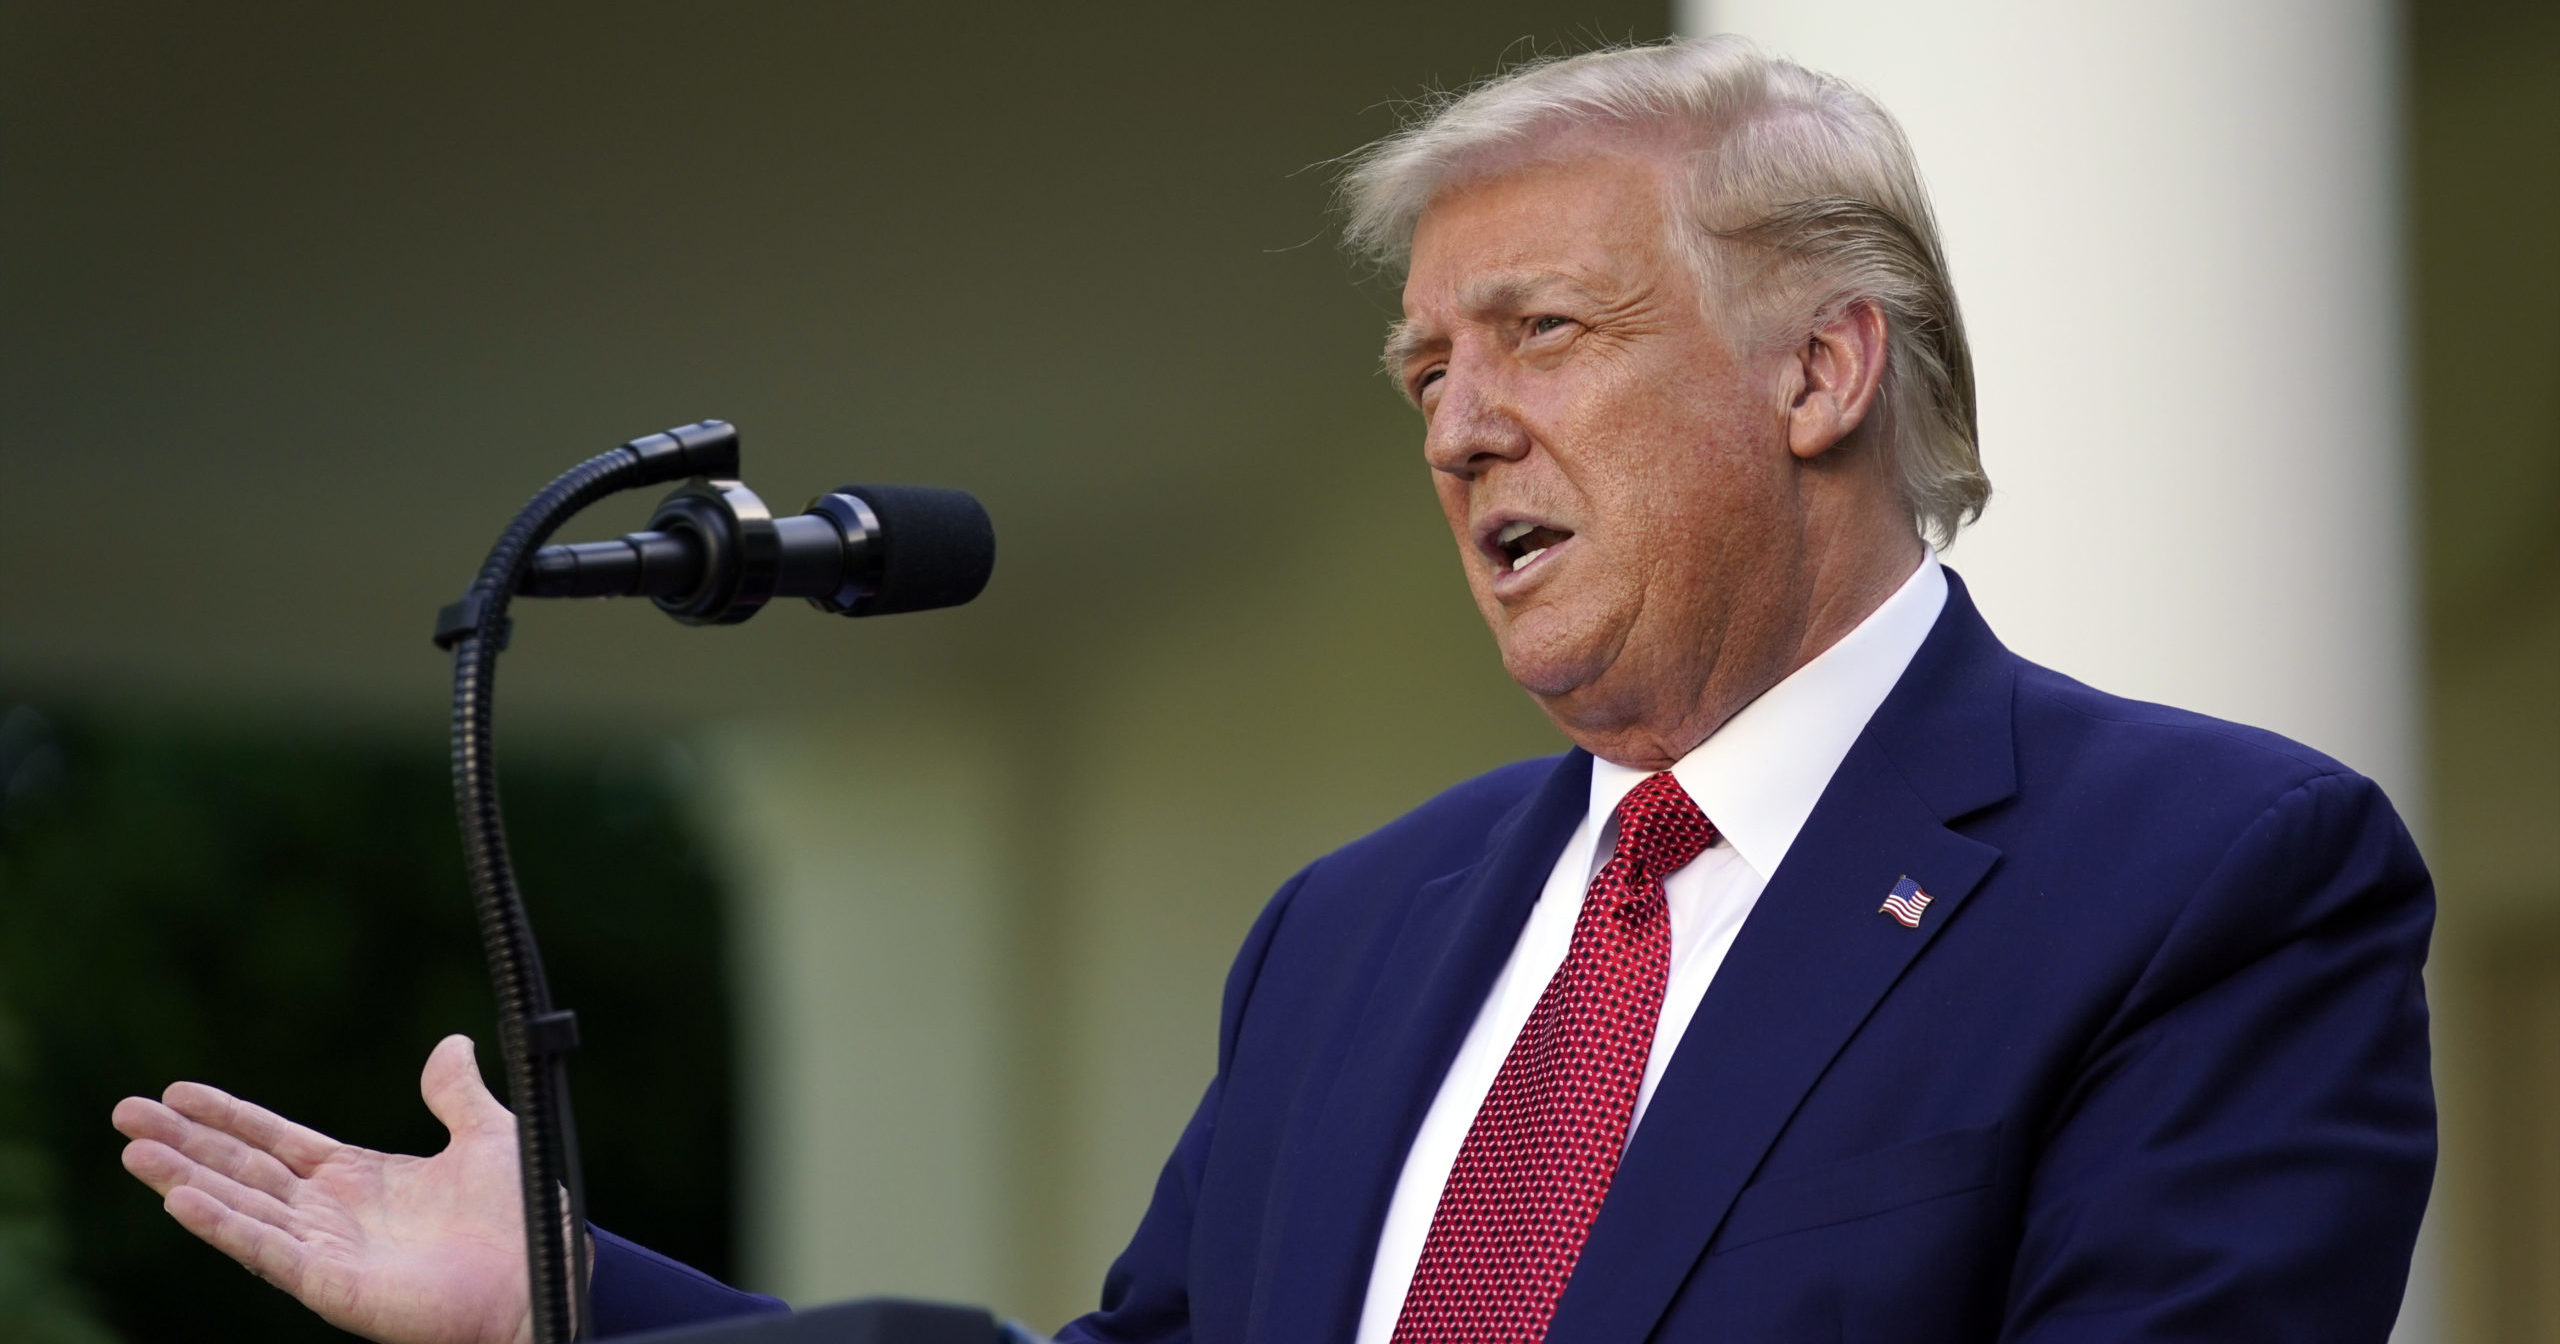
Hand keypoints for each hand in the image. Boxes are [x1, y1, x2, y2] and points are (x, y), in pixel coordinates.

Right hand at [112, 1034, 534, 1343]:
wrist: (543, 1274)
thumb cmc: (520, 1216)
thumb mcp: (485, 1136)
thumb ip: (456, 1094)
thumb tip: (450, 1042)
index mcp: (357, 1177)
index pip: (275, 1140)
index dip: (227, 1116)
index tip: (176, 1092)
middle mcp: (330, 1213)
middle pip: (241, 1170)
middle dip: (184, 1143)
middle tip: (124, 1112)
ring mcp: (325, 1249)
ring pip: (240, 1207)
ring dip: (184, 1179)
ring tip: (133, 1151)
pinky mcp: (330, 1284)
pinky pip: (266, 1251)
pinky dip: (222, 1226)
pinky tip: (179, 1201)